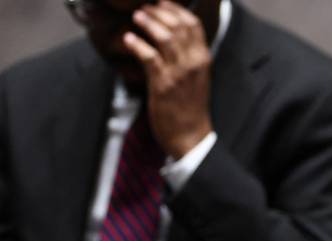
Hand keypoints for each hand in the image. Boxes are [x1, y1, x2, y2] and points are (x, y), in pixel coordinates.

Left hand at [124, 0, 212, 158]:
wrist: (190, 136)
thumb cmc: (190, 108)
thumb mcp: (196, 78)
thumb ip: (187, 57)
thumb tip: (170, 38)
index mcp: (203, 59)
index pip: (193, 24)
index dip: (175, 9)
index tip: (161, 3)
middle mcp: (194, 62)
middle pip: (178, 25)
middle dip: (159, 11)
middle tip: (144, 8)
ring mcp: (179, 73)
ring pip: (165, 37)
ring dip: (148, 23)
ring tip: (136, 17)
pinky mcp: (163, 85)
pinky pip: (149, 57)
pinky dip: (137, 45)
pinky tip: (128, 39)